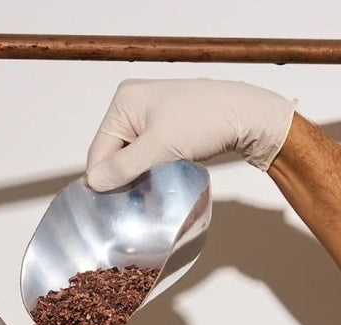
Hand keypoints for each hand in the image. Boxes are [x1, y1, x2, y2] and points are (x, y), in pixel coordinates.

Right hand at [85, 78, 296, 191]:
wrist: (245, 116)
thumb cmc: (205, 121)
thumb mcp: (159, 146)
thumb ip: (124, 166)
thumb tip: (94, 182)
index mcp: (124, 101)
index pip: (98, 149)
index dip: (103, 180)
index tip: (110, 207)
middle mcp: (132, 106)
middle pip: (112, 154)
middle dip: (121, 178)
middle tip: (131, 203)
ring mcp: (148, 117)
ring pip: (129, 158)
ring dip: (135, 177)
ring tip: (144, 195)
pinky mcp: (164, 129)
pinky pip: (145, 155)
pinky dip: (148, 171)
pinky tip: (156, 183)